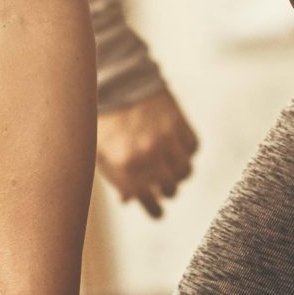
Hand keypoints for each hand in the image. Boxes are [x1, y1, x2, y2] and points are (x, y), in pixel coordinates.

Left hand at [96, 90, 199, 219]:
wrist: (116, 81)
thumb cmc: (104, 120)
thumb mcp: (100, 152)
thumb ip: (115, 179)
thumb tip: (129, 201)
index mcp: (124, 166)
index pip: (148, 202)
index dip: (154, 211)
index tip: (157, 212)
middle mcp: (148, 155)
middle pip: (170, 189)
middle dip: (166, 192)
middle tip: (163, 190)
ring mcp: (166, 138)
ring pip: (186, 171)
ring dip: (179, 175)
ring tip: (172, 171)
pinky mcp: (179, 122)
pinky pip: (193, 148)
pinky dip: (187, 153)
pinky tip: (177, 150)